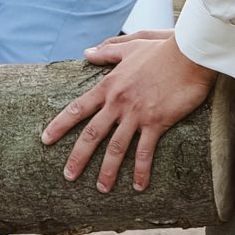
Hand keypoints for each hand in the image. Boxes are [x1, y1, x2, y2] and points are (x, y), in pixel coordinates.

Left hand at [41, 33, 217, 192]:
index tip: (45, 140)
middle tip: (68, 176)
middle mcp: (118, 102)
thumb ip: (107, 51)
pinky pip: (145, 151)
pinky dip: (141, 170)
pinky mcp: (156, 122)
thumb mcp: (130, 45)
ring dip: (107, 171)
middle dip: (78, 158)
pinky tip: (138, 186)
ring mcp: (136, 114)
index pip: (77, 108)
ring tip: (101, 189)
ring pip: (115, 148)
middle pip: (91, 134)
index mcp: (109, 85)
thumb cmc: (162, 49)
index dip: (59, 125)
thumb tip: (86, 52)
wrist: (189, 54)